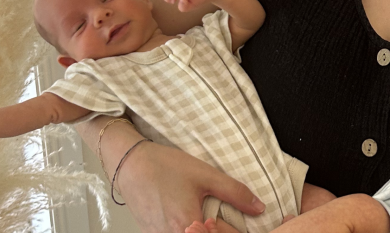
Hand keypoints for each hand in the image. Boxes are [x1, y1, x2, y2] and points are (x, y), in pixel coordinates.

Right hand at [116, 141, 264, 232]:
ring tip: (209, 221)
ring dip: (202, 232)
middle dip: (216, 232)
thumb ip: (235, 192)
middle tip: (220, 220)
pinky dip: (188, 231)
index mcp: (187, 226)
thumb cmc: (164, 167)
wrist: (131, 164)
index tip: (235, 226)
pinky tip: (193, 221)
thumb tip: (259, 207)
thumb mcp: (205, 175)